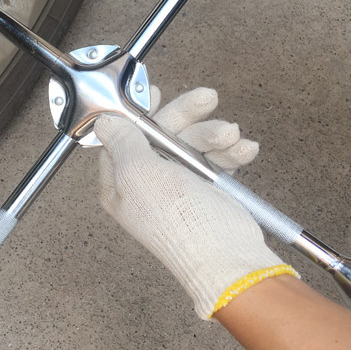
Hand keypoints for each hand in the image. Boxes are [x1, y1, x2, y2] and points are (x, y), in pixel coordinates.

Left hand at [94, 87, 296, 318]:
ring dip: (214, 136)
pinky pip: (215, 160)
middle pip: (162, 134)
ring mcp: (177, 187)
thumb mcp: (138, 173)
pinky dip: (230, 153)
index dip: (139, 112)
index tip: (154, 92)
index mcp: (120, 181)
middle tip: (207, 98)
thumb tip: (105, 121)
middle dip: (186, 117)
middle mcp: (146, 183)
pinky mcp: (205, 191)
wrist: (226, 257)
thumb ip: (122, 141)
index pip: (123, 136)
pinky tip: (245, 149)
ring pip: (192, 144)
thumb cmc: (179, 222)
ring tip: (231, 135)